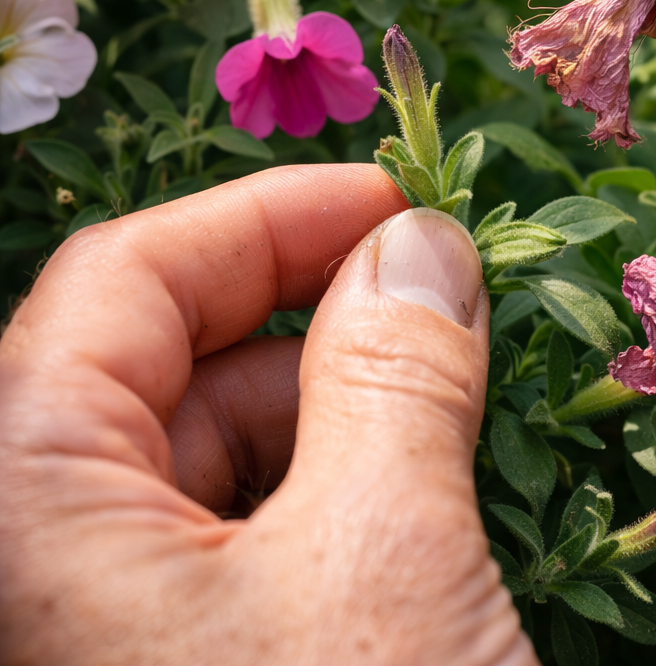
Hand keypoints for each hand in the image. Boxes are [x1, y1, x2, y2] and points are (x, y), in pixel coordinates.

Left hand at [0, 166, 537, 665]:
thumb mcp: (384, 557)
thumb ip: (396, 375)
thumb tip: (423, 244)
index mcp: (20, 507)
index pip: (122, 280)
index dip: (271, 215)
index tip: (398, 198)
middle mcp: (38, 556)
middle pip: (169, 361)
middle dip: (320, 314)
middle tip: (446, 296)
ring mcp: (97, 613)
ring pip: (214, 449)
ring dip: (342, 408)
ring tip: (449, 411)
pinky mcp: (167, 654)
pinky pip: (238, 534)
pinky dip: (335, 491)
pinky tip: (415, 506)